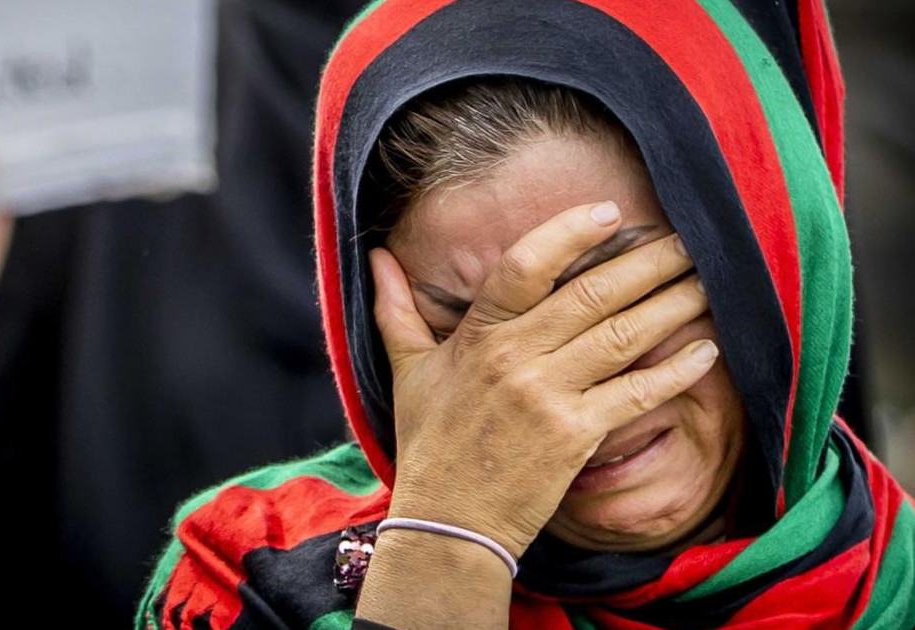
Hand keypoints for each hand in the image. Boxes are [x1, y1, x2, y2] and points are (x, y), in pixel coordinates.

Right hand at [370, 201, 715, 556]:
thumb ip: (396, 309)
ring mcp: (548, 396)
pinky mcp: (576, 435)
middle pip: (592, 294)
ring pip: (622, 336)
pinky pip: (636, 394)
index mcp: (478, 335)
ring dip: (671, 305)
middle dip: (647, 263)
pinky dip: (674, 372)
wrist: (448, 519)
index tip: (611, 213)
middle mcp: (516, 357)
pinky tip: (706, 351)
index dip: (571, 233)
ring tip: (706, 282)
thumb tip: (377, 258)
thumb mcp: (406, 370)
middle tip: (687, 240)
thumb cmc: (429, 443)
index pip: (526, 265)